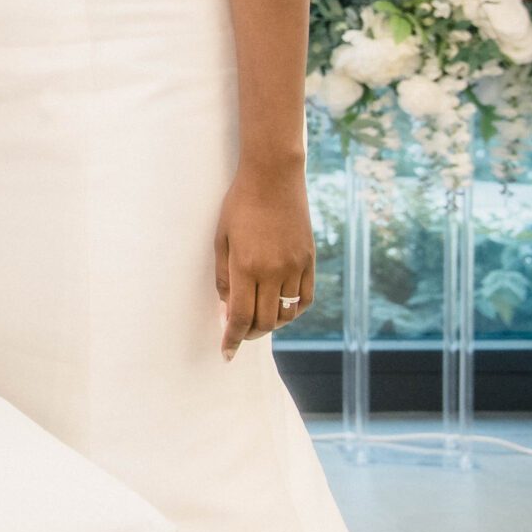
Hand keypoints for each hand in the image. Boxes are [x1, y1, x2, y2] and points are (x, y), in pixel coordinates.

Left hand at [215, 156, 315, 358]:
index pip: (240, 317)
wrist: (274, 178)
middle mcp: (273, 272)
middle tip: (237, 333)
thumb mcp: (221, 239)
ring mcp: (295, 267)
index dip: (232, 339)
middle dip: (248, 333)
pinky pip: (305, 298)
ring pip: (286, 314)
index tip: (226, 353)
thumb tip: (226, 310)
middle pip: (264, 321)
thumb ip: (224, 278)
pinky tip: (280, 308)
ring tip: (257, 319)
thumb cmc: (239, 205)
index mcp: (246, 267)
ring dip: (270, 323)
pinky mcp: (310, 261)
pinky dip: (292, 310)